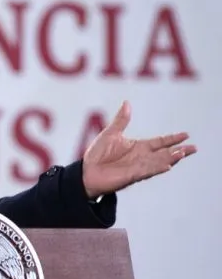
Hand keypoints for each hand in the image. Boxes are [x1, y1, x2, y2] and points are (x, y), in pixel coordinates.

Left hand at [82, 100, 196, 197]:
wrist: (86, 171)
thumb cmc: (97, 154)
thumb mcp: (110, 133)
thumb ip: (121, 120)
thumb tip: (127, 103)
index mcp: (138, 147)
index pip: (159, 142)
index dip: (172, 139)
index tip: (186, 135)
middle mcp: (141, 157)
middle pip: (164, 153)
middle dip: (178, 150)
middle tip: (193, 148)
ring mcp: (137, 167)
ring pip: (158, 162)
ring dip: (170, 158)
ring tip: (183, 153)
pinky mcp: (131, 175)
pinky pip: (146, 171)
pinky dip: (156, 168)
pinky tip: (167, 165)